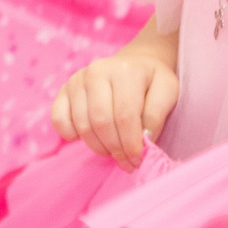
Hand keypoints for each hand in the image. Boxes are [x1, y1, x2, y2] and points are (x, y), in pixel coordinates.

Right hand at [53, 50, 179, 167]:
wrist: (135, 65)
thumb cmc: (152, 83)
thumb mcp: (168, 92)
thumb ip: (157, 115)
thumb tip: (143, 140)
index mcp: (125, 70)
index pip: (125, 116)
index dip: (131, 144)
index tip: (138, 159)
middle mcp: (97, 71)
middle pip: (101, 123)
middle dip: (115, 149)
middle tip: (127, 162)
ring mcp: (76, 80)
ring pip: (82, 126)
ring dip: (99, 147)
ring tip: (114, 151)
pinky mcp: (63, 90)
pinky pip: (59, 121)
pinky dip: (72, 136)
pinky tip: (93, 137)